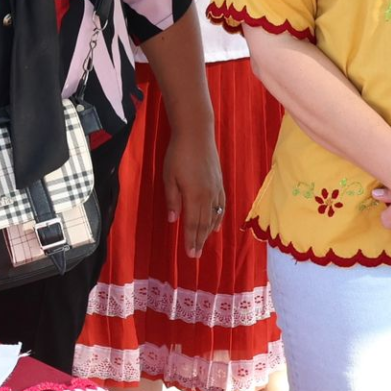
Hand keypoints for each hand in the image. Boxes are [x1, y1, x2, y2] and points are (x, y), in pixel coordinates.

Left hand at [162, 125, 224, 256]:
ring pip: (213, 217)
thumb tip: (172, 220)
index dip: (191, 240)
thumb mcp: (169, 177)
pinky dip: (219, 218)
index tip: (190, 254)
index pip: (193, 224)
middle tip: (196, 255)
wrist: (197, 134)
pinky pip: (221, 206)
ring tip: (203, 244)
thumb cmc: (178, 154)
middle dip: (199, 241)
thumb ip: (172, 199)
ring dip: (208, 232)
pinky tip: (216, 226)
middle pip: (204, 223)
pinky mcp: (220, 183)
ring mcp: (216, 190)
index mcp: (194, 196)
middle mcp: (208, 196)